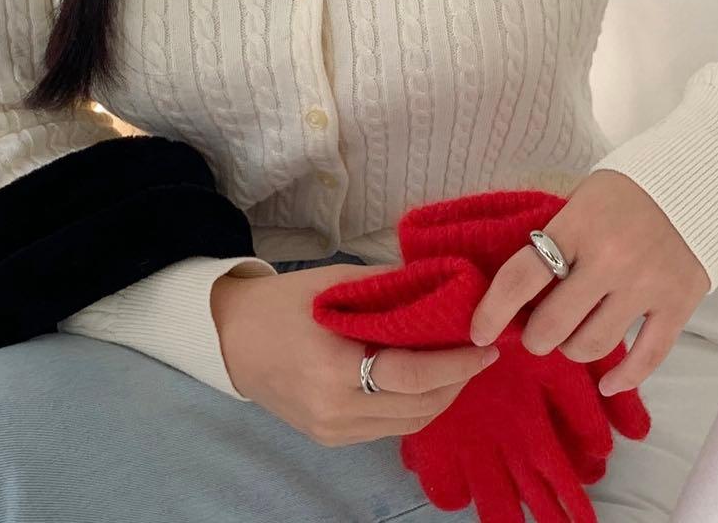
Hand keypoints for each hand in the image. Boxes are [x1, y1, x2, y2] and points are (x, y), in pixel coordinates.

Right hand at [211, 261, 499, 446]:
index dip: (456, 363)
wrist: (231, 339)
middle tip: (479, 352)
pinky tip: (424, 379)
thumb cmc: (283, 303)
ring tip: (458, 364)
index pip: (412, 374)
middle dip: (457, 381)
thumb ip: (390, 285)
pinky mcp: (331, 438)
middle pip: (418, 407)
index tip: (486, 346)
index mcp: (334, 367)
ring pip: (408, 423)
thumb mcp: (336, 281)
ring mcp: (332, 430)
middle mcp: (335, 410)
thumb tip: (443, 280)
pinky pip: (387, 427)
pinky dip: (414, 405)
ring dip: (440, 396)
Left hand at [468, 171, 709, 395]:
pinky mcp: (679, 303)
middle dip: (535, 337)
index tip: (480, 331)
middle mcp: (610, 258)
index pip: (522, 277)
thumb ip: (552, 239)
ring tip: (570, 339)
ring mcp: (646, 284)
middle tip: (534, 333)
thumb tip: (515, 290)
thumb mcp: (579, 200)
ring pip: (593, 345)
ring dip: (572, 350)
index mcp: (577, 225)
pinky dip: (624, 378)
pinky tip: (608, 383)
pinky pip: (647, 358)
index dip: (493, 311)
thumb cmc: (623, 194)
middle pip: (554, 323)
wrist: (694, 182)